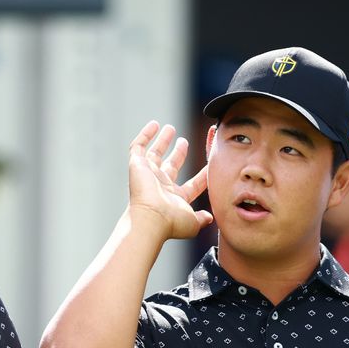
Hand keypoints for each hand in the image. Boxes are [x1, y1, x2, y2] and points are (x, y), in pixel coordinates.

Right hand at [127, 121, 212, 240]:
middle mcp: (161, 186)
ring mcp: (148, 175)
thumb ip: (202, 219)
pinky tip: (154, 125)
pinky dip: (145, 135)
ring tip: (170, 128)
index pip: (192, 185)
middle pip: (171, 166)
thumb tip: (210, 218)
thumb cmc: (170, 222)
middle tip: (184, 141)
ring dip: (163, 141)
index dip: (202, 176)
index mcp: (176, 198)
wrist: (150, 219)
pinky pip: (138, 147)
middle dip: (178, 154)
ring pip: (155, 154)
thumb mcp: (193, 222)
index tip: (211, 165)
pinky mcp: (137, 165)